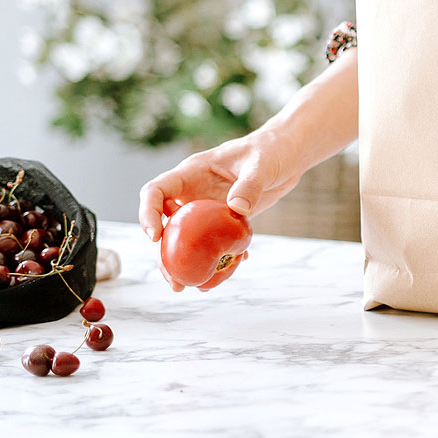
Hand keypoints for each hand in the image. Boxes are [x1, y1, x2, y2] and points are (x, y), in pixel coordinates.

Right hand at [138, 130, 303, 290]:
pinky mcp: (226, 219)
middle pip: (167, 224)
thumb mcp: (261, 164)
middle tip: (174, 280)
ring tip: (197, 286)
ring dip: (190, 263)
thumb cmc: (271, 150)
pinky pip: (216, 241)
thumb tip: (237, 208)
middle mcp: (194, 192)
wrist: (288, 155)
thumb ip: (249, 184)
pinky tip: (236, 267)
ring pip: (188, 238)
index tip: (155, 237)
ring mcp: (208, 207)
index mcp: (192, 173)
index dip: (149, 213)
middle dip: (165, 254)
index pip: (156, 191)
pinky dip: (222, 256)